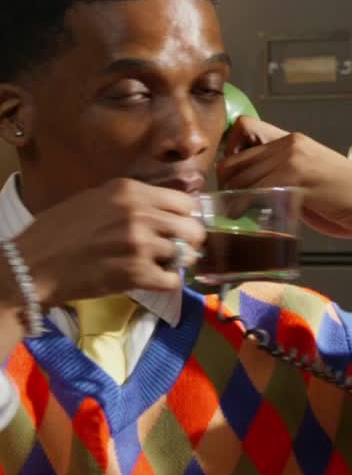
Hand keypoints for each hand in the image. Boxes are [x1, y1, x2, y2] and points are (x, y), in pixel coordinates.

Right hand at [9, 179, 205, 306]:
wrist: (35, 264)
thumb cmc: (59, 230)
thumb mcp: (96, 198)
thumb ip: (131, 199)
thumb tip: (162, 207)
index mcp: (131, 191)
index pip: (185, 201)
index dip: (186, 217)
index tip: (180, 226)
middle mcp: (141, 213)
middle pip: (192, 229)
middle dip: (189, 241)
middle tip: (177, 249)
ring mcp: (141, 245)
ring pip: (185, 255)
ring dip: (176, 263)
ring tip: (159, 265)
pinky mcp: (136, 274)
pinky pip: (172, 280)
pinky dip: (167, 282)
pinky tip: (153, 279)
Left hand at [217, 117, 351, 239]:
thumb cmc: (350, 198)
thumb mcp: (313, 176)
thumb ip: (287, 175)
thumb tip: (259, 191)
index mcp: (294, 139)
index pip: (243, 128)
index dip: (231, 150)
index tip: (233, 175)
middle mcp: (291, 143)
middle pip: (234, 155)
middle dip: (224, 180)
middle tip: (227, 200)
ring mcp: (294, 160)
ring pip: (239, 174)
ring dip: (230, 196)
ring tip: (234, 212)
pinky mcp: (297, 180)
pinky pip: (254, 191)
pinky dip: (240, 206)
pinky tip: (243, 216)